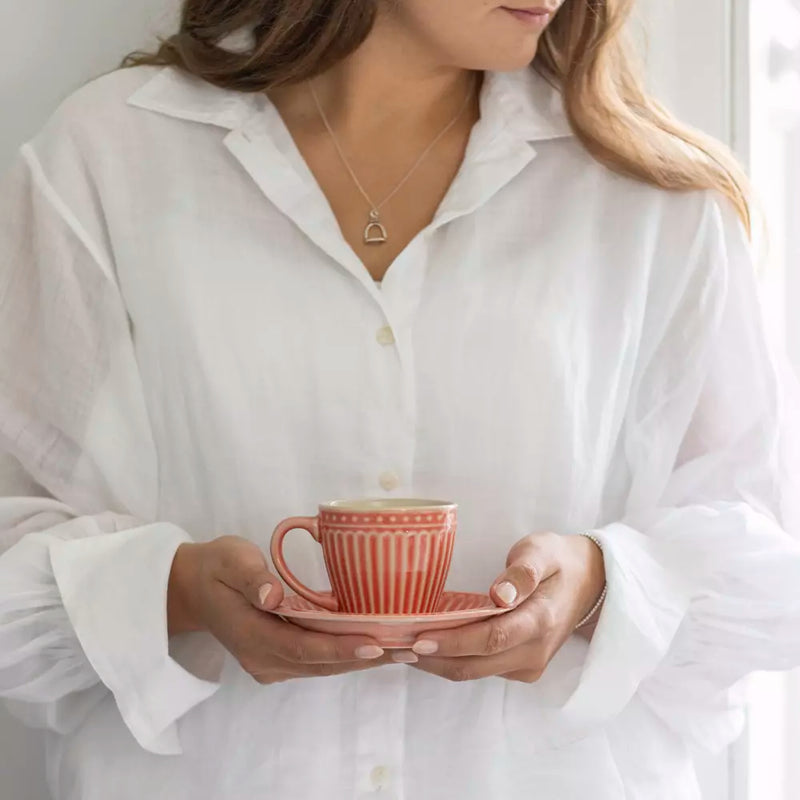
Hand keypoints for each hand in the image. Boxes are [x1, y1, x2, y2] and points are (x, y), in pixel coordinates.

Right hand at [168, 536, 388, 682]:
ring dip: (360, 659)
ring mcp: (269, 664)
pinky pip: (316, 660)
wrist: (193, 588)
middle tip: (408, 648)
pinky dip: (346, 654)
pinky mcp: (277, 659)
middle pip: (319, 662)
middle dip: (364, 657)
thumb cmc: (216, 567)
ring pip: (321, 665)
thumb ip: (251, 577)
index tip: (377, 644)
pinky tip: (375, 645)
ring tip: (402, 649)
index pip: (303, 647)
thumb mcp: (229, 560)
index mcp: (251, 635)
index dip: (341, 648)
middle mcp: (262, 659)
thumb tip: (272, 595)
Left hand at [406, 532, 604, 681]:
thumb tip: (501, 594)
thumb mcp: (542, 551)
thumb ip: (523, 571)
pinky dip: (451, 659)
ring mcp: (528, 665)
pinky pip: (480, 669)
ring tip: (399, 646)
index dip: (453, 641)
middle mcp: (534, 651)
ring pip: (474, 671)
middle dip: (432, 657)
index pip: (491, 638)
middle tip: (391, 644)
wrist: (588, 583)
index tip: (417, 638)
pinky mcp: (520, 669)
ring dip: (437, 661)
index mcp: (541, 620)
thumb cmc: (558, 560)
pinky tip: (427, 645)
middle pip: (475, 664)